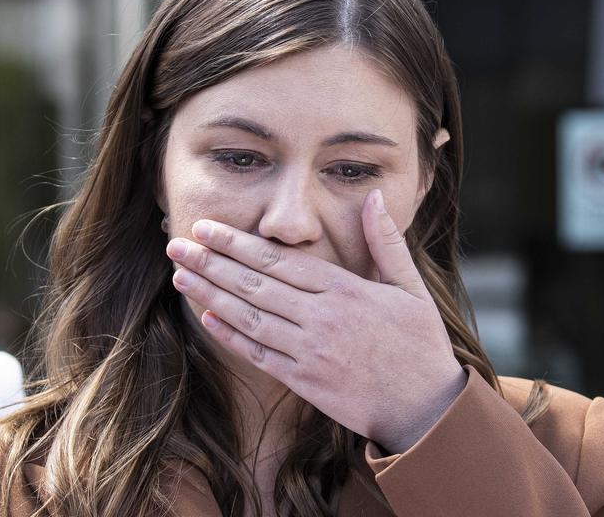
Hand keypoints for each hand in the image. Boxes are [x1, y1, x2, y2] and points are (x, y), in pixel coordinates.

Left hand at [166, 189, 466, 453]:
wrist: (427, 407)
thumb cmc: (420, 343)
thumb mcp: (410, 286)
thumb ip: (386, 241)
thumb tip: (376, 196)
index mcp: (345, 289)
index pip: (279, 260)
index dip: (237, 243)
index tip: (207, 227)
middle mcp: (321, 318)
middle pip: (255, 285)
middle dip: (211, 262)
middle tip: (177, 244)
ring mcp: (310, 352)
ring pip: (250, 317)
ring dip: (211, 295)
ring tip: (181, 275)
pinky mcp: (305, 382)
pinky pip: (260, 354)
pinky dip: (232, 336)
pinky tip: (209, 317)